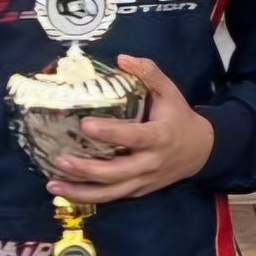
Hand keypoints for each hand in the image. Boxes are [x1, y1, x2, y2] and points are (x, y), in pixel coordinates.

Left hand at [47, 56, 216, 202]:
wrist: (202, 151)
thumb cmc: (179, 118)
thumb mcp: (170, 92)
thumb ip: (149, 73)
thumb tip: (122, 58)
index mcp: (159, 137)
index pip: (133, 137)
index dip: (109, 133)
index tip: (85, 124)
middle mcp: (150, 163)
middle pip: (116, 173)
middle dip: (86, 169)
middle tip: (59, 159)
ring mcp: (144, 180)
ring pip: (110, 193)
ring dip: (80, 192)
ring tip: (53, 185)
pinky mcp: (138, 191)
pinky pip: (112, 197)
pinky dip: (88, 197)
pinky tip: (65, 192)